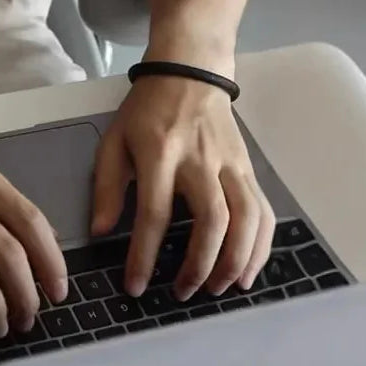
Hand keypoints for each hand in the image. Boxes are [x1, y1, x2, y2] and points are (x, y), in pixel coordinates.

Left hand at [91, 75, 274, 299]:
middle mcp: (199, 160)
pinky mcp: (248, 168)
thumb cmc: (146, 110)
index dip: (144, 255)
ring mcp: (230, 164)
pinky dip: (261, 246)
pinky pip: (263, 212)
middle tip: (182, 293)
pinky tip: (247, 271)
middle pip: (211, 220)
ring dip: (236, 261)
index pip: (154, 213)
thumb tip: (101, 232)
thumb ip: (107, 186)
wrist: (189, 73)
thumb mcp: (114, 139)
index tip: (136, 286)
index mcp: (159, 153)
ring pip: (246, 219)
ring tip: (218, 288)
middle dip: (199, 265)